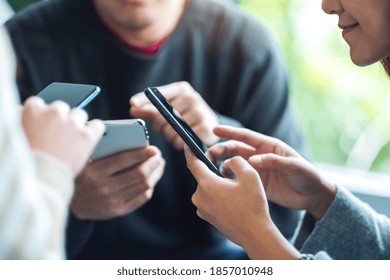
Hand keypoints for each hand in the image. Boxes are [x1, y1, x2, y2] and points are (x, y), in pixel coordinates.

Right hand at [21, 96, 103, 174]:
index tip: (44, 123)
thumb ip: (29, 124)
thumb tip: (32, 118)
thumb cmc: (28, 162)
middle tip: (59, 135)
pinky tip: (90, 137)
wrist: (40, 179)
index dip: (42, 115)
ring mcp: (72, 123)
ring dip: (77, 124)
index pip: (39, 103)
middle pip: (61, 107)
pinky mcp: (87, 135)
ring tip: (73, 138)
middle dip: (61, 119)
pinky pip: (97, 125)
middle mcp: (54, 112)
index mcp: (32, 111)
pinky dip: (95, 130)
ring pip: (80, 114)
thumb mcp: (22, 138)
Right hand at [71, 146, 164, 219]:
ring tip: (159, 165)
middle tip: (158, 156)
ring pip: (144, 186)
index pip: (123, 161)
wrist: (73, 203)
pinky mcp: (119, 211)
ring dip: (155, 174)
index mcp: (95, 172)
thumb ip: (103, 150)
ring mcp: (112, 201)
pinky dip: (150, 186)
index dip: (141, 154)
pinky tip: (152, 178)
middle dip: (153, 163)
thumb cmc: (84, 175)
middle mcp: (104, 188)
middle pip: (138, 174)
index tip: (153, 149)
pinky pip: (142, 197)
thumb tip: (132, 140)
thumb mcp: (86, 161)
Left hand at [130, 81, 218, 148]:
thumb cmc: (185, 115)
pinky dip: (178, 143)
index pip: (158, 94)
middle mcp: (192, 97)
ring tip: (175, 134)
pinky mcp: (205, 127)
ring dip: (169, 137)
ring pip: (170, 130)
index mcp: (182, 89)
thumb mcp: (169, 107)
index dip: (143, 99)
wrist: (210, 124)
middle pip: (161, 116)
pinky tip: (183, 140)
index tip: (132, 104)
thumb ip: (150, 108)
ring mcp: (200, 112)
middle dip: (158, 127)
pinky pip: (181, 140)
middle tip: (163, 130)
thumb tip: (132, 107)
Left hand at [184, 146, 300, 259]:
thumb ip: (236, 161)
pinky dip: (219, 196)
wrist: (254, 234)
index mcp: (206, 184)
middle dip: (215, 171)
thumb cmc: (252, 205)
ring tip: (237, 190)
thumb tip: (228, 162)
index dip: (190, 151)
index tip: (187, 144)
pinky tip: (235, 201)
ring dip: (219, 185)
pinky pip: (211, 200)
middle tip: (232, 173)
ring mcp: (202, 209)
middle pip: (204, 176)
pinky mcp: (207, 217)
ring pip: (208, 188)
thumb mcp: (250, 175)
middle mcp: (199, 196)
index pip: (193, 162)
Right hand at [208, 125, 335, 219]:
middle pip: (236, 149)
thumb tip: (252, 160)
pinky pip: (239, 179)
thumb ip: (273, 161)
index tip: (214, 129)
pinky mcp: (256, 183)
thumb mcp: (293, 166)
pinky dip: (229, 179)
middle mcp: (259, 155)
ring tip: (213, 169)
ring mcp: (256, 170)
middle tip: (209, 154)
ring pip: (234, 164)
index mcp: (268, 146)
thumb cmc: (307, 175)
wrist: (313, 196)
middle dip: (221, 149)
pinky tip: (222, 182)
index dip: (229, 132)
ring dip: (223, 164)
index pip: (245, 136)